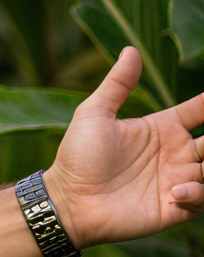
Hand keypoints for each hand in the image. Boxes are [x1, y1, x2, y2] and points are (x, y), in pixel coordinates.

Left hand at [44, 47, 203, 247]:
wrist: (66, 201)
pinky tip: (177, 190)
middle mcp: (176, 153)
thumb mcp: (94, 114)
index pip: (200, 109)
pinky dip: (197, 192)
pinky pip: (201, 198)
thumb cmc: (77, 157)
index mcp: (163, 128)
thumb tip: (130, 49)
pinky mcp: (173, 207)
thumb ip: (117, 84)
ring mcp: (177, 180)